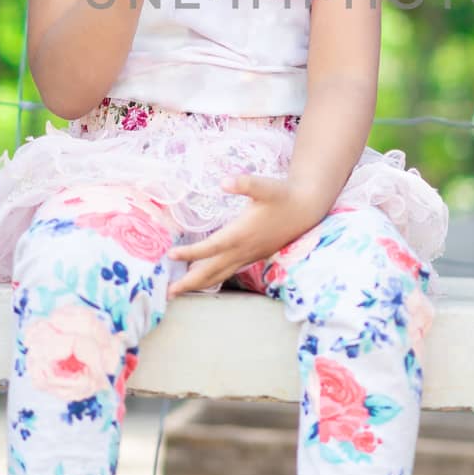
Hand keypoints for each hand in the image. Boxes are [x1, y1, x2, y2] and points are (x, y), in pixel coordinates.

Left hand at [168, 173, 325, 295]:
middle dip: (190, 282)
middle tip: (168, 292)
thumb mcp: (265, 185)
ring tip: (180, 291)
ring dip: (199, 284)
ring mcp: (248, 256)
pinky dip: (213, 278)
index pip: (210, 248)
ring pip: (220, 275)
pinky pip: (228, 272)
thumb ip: (244, 183)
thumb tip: (225, 181)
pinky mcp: (252, 256)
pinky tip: (203, 278)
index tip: (171, 255)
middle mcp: (242, 250)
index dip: (190, 252)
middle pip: (212, 271)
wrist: (305, 209)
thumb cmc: (283, 196)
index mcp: (240, 234)